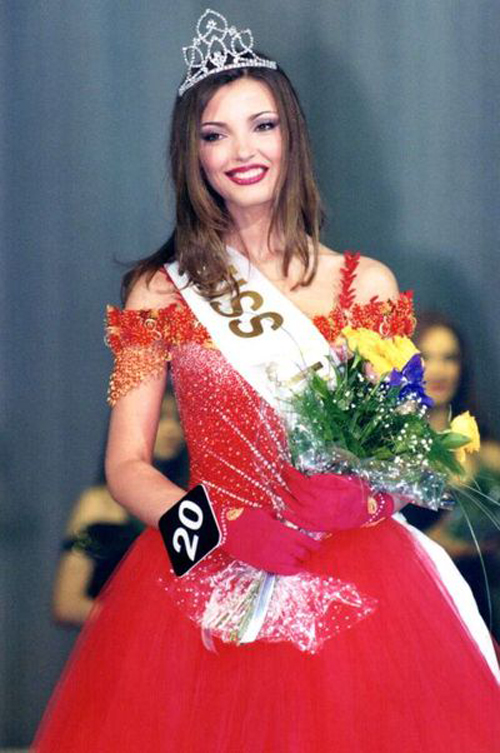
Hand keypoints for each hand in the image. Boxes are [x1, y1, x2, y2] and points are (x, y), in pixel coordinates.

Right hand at [221, 507, 320, 574]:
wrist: (225, 531)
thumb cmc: (243, 519)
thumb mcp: (263, 513)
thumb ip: (275, 517)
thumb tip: (281, 518)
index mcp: (280, 530)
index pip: (304, 540)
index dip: (314, 545)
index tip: (320, 547)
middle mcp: (278, 544)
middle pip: (301, 553)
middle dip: (307, 553)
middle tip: (311, 553)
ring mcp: (271, 556)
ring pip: (294, 563)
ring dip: (299, 562)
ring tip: (303, 561)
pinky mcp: (263, 564)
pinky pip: (282, 571)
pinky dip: (290, 570)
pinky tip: (294, 568)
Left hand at [279, 464, 394, 532]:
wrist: (369, 509)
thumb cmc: (357, 490)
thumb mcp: (340, 479)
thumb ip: (322, 478)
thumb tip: (306, 473)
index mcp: (323, 494)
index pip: (300, 482)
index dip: (290, 473)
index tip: (284, 465)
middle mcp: (318, 508)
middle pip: (295, 494)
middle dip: (285, 482)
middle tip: (278, 472)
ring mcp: (318, 518)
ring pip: (294, 508)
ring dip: (283, 497)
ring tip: (275, 487)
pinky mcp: (320, 525)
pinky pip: (301, 522)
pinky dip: (290, 516)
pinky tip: (282, 509)